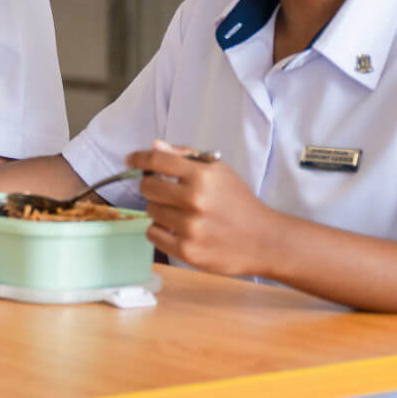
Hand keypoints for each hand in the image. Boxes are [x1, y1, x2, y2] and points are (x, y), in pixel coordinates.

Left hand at [128, 140, 277, 276]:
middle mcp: (194, 200)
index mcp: (202, 176)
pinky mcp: (187, 252)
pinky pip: (152, 234)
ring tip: (180, 212)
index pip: (156, 160)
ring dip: (159, 209)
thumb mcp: (219, 171)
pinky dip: (160, 230)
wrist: (266, 240)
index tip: (130, 159)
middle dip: (151, 186)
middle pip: (147, 187)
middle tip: (164, 191)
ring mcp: (190, 228)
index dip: (138, 158)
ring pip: (150, 211)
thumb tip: (154, 146)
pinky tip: (176, 229)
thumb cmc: (239, 203)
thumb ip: (185, 156)